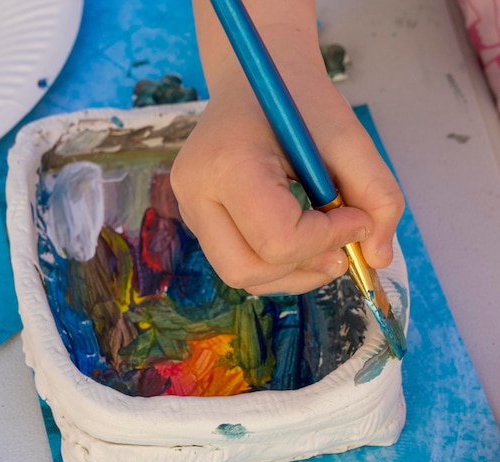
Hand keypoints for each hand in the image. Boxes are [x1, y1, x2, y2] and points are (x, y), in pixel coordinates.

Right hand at [170, 0, 403, 294]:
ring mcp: (188, 208)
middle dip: (304, 267)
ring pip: (240, 275)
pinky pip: (236, 261)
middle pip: (247, 270)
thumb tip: (376, 260)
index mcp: (227, 164)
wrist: (251, 81)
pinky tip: (301, 240)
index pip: (277, 238)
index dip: (328, 239)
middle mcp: (194, 193)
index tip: (359, 219)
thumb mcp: (349, 138)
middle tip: (341, 250)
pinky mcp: (194, 218)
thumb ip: (378, 196)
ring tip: (325, 246)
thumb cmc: (298, 102)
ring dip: (292, 272)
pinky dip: (275, 264)